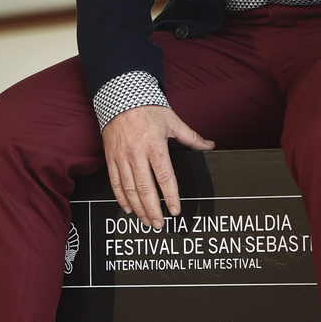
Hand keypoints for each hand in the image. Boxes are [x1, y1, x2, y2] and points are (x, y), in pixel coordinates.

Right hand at [102, 105, 214, 228]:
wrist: (120, 97)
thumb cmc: (149, 109)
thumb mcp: (173, 121)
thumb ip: (191, 137)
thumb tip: (209, 145)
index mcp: (155, 145)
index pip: (165, 177)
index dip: (170, 196)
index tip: (175, 210)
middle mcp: (137, 154)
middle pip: (145, 188)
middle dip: (153, 209)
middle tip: (160, 224)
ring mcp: (122, 157)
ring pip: (129, 189)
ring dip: (138, 208)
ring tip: (147, 220)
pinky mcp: (111, 158)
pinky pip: (115, 182)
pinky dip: (122, 198)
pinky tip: (129, 208)